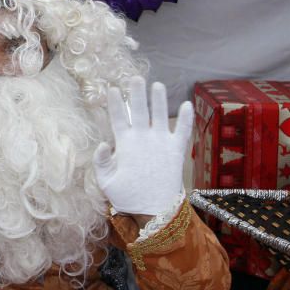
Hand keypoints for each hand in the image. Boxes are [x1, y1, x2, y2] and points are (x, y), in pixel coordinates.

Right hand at [92, 77, 194, 215]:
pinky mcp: (177, 151)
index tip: (113, 89)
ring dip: (159, 99)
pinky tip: (189, 104)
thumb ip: (100, 161)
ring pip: (160, 115)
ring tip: (158, 84)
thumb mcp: (105, 181)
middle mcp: (144, 139)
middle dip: (136, 92)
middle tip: (135, 78)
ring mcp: (161, 143)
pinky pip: (183, 131)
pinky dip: (187, 118)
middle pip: (138, 110)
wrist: (155, 212)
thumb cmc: (128, 197)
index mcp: (125, 145)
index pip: (117, 118)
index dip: (115, 102)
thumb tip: (102, 143)